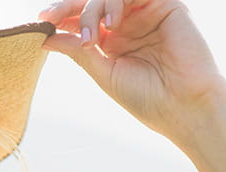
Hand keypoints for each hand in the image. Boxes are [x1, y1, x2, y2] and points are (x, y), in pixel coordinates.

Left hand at [37, 1, 224, 145]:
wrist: (184, 106)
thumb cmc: (147, 98)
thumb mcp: (104, 74)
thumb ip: (79, 52)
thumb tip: (46, 38)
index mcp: (113, 41)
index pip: (83, 19)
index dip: (62, 17)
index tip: (41, 23)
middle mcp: (128, 22)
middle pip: (92, 1)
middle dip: (68, 6)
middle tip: (49, 17)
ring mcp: (145, 10)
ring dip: (92, 10)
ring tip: (92, 38)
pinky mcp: (165, 2)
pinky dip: (115, 0)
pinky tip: (111, 24)